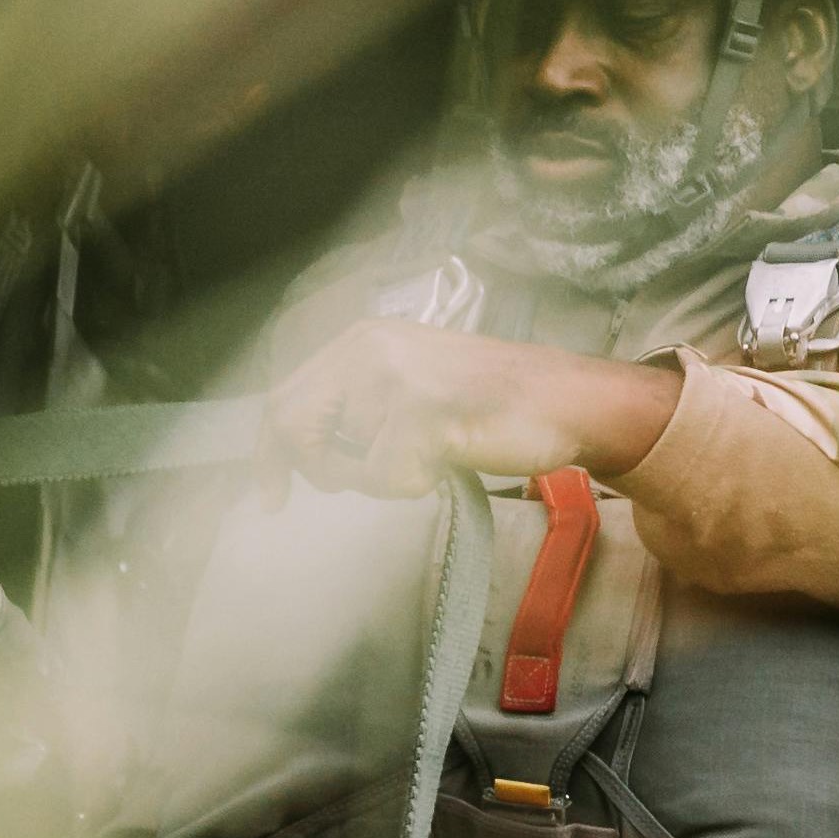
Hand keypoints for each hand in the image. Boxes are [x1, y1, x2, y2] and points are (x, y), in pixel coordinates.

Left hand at [267, 319, 617, 495]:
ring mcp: (393, 378)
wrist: (567, 400)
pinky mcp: (419, 411)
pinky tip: (449, 458)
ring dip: (383, 476)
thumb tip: (295, 454)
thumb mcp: (411, 383)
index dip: (271, 451)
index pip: (285, 398)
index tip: (271, 496)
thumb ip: (357, 404)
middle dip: (318, 466)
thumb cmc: (494, 402)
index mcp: (363, 341)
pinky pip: (383, 478)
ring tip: (432, 452)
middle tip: (358, 479)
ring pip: (341, 462)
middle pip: (292, 425)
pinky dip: (412, 485)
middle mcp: (368, 349)